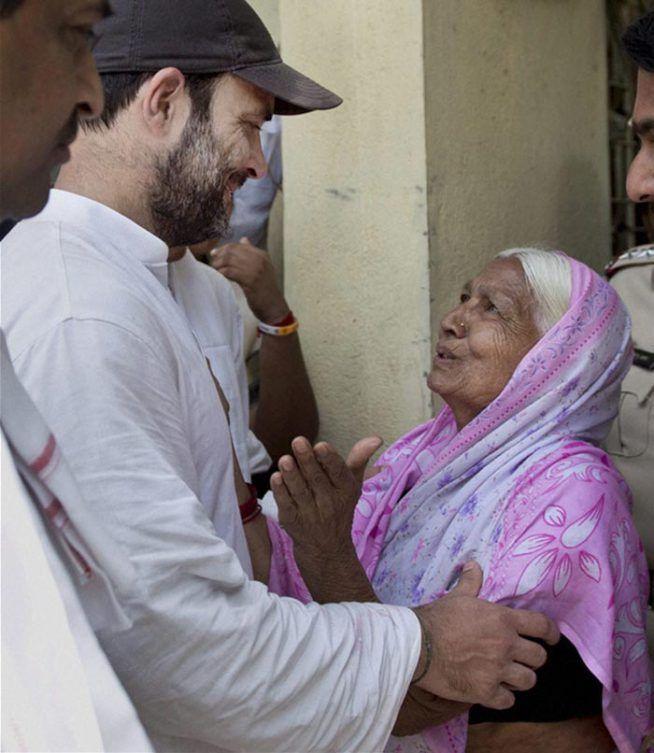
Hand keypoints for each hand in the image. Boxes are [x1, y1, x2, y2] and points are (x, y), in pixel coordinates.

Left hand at [209, 237, 288, 322]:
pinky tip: (220, 276)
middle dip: (219, 256)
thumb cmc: (265, 288)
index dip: (223, 249)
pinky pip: (230, 272)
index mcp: (261, 255)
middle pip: (232, 251)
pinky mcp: (250, 281)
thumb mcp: (262, 267)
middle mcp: (259, 260)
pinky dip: (222, 273)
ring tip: (215, 270)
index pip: (238, 245)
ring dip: (218, 265)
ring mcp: (255, 270)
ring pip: (229, 260)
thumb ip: (252, 253)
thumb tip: (243, 239)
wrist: (274, 306)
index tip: (215, 255)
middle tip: (213, 263)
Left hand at [271, 435, 381, 545]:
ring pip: (300, 492)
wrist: (327, 549)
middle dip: (307, 461)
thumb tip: (376, 438)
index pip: (339, 474)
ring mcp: (310, 514)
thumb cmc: (339, 506)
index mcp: (346, 491)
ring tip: (285, 460)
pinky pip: (286, 505)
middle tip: (298, 442)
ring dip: (292, 475)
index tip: (321, 445)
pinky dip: (281, 492)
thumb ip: (359, 459)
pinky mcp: (292, 522)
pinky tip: (276, 478)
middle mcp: (330, 504)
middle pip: (317, 480)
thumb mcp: (352, 485)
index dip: (330, 460)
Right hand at [414, 562, 559, 709]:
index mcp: (503, 619)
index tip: (553, 639)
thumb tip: (473, 565)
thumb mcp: (458, 596)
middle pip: (539, 657)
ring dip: (520, 679)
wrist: (418, 644)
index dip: (552, 633)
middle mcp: (506, 645)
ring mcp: (497, 670)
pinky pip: (508, 701)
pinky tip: (494, 691)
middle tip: (522, 658)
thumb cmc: (438, 617)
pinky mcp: (485, 691)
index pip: (541, 626)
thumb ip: (471, 582)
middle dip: (533, 658)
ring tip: (510, 677)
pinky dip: (503, 697)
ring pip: (528, 681)